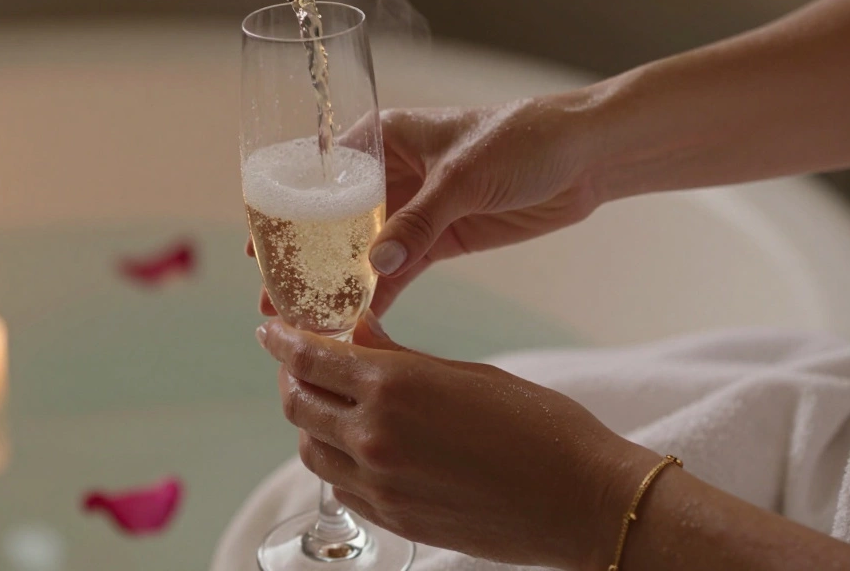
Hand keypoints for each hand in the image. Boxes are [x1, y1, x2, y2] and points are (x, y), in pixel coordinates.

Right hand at [251, 96, 603, 314]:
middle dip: (306, 260)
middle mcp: (388, 174)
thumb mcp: (463, 176)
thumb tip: (376, 265)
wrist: (587, 157)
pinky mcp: (441, 239)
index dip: (286, 213)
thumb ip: (419, 221)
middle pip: (333, 221)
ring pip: (363, 252)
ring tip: (307, 322)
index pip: (319, 175)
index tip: (258, 251)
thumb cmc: (522, 139)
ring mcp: (413, 209)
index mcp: (380, 137)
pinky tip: (358, 321)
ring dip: (338, 285)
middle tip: (275, 301)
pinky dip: (380, 294)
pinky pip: (400, 270)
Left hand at [256, 312, 656, 568]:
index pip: (309, 358)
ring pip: (310, 450)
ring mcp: (380, 485)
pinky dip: (335, 462)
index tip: (269, 329)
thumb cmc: (538, 425)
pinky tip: (354, 446)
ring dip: (309, 422)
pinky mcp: (394, 520)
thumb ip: (398, 357)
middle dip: (290, 377)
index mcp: (393, 387)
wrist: (580, 500)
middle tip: (297, 362)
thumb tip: (357, 334)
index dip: (282, 340)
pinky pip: (341, 487)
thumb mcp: (464, 374)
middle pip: (298, 404)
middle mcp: (373, 436)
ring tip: (326, 403)